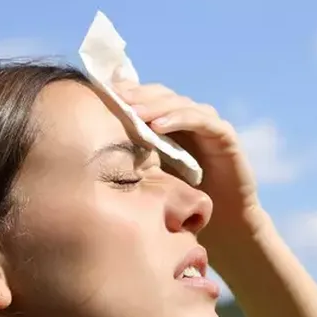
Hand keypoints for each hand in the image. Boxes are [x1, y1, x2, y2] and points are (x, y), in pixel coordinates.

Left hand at [112, 82, 263, 239]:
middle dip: (137, 95)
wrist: (224, 223)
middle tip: (115, 98)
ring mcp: (208, 124)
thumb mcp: (151, 175)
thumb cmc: (184, 201)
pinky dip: (179, 119)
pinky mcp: (225, 135)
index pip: (147, 97)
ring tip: (133, 112)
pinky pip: (201, 119)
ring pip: (179, 103)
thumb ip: (132, 156)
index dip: (126, 93)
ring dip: (155, 106)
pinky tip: (158, 126)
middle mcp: (190, 119)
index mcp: (171, 124)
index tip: (101, 94)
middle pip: (161, 95)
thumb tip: (91, 145)